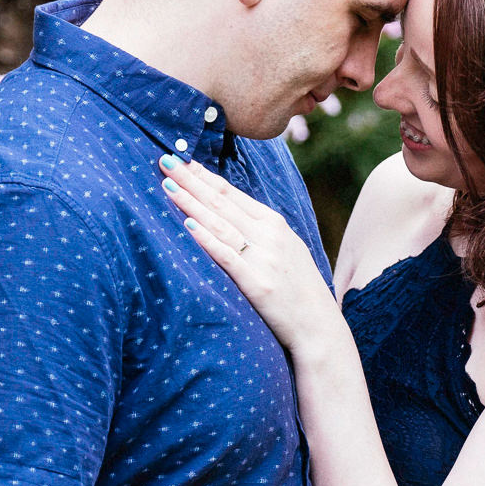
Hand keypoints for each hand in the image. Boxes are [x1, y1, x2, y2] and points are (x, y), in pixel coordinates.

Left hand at [158, 154, 341, 351]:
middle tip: (165, 160)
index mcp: (274, 223)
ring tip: (167, 186)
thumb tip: (228, 211)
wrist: (319, 325)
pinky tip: (188, 225)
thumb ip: (260, 229)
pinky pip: (227, 256)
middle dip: (191, 180)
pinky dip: (207, 239)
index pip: (231, 193)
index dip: (203, 175)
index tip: (181, 160)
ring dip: (191, 203)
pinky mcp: (258, 283)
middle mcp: (269, 235)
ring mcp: (264, 258)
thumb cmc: (298, 288)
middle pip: (221, 202)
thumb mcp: (286, 248)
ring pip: (220, 223)